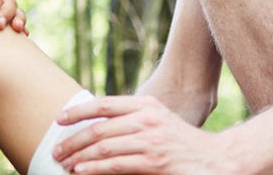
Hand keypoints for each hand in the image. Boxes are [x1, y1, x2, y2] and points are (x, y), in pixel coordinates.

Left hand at [52, 95, 237, 173]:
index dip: (78, 111)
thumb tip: (96, 126)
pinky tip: (81, 171)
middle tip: (56, 151)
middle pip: (99, 127)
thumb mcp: (157, 122)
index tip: (59, 119)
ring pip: (103, 146)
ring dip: (78, 155)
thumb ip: (131, 120)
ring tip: (64, 164)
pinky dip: (94, 168)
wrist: (216, 160)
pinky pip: (116, 164)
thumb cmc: (182, 143)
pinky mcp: (154, 162)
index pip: (104, 104)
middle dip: (72, 140)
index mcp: (146, 104)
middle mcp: (147, 118)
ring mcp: (151, 140)